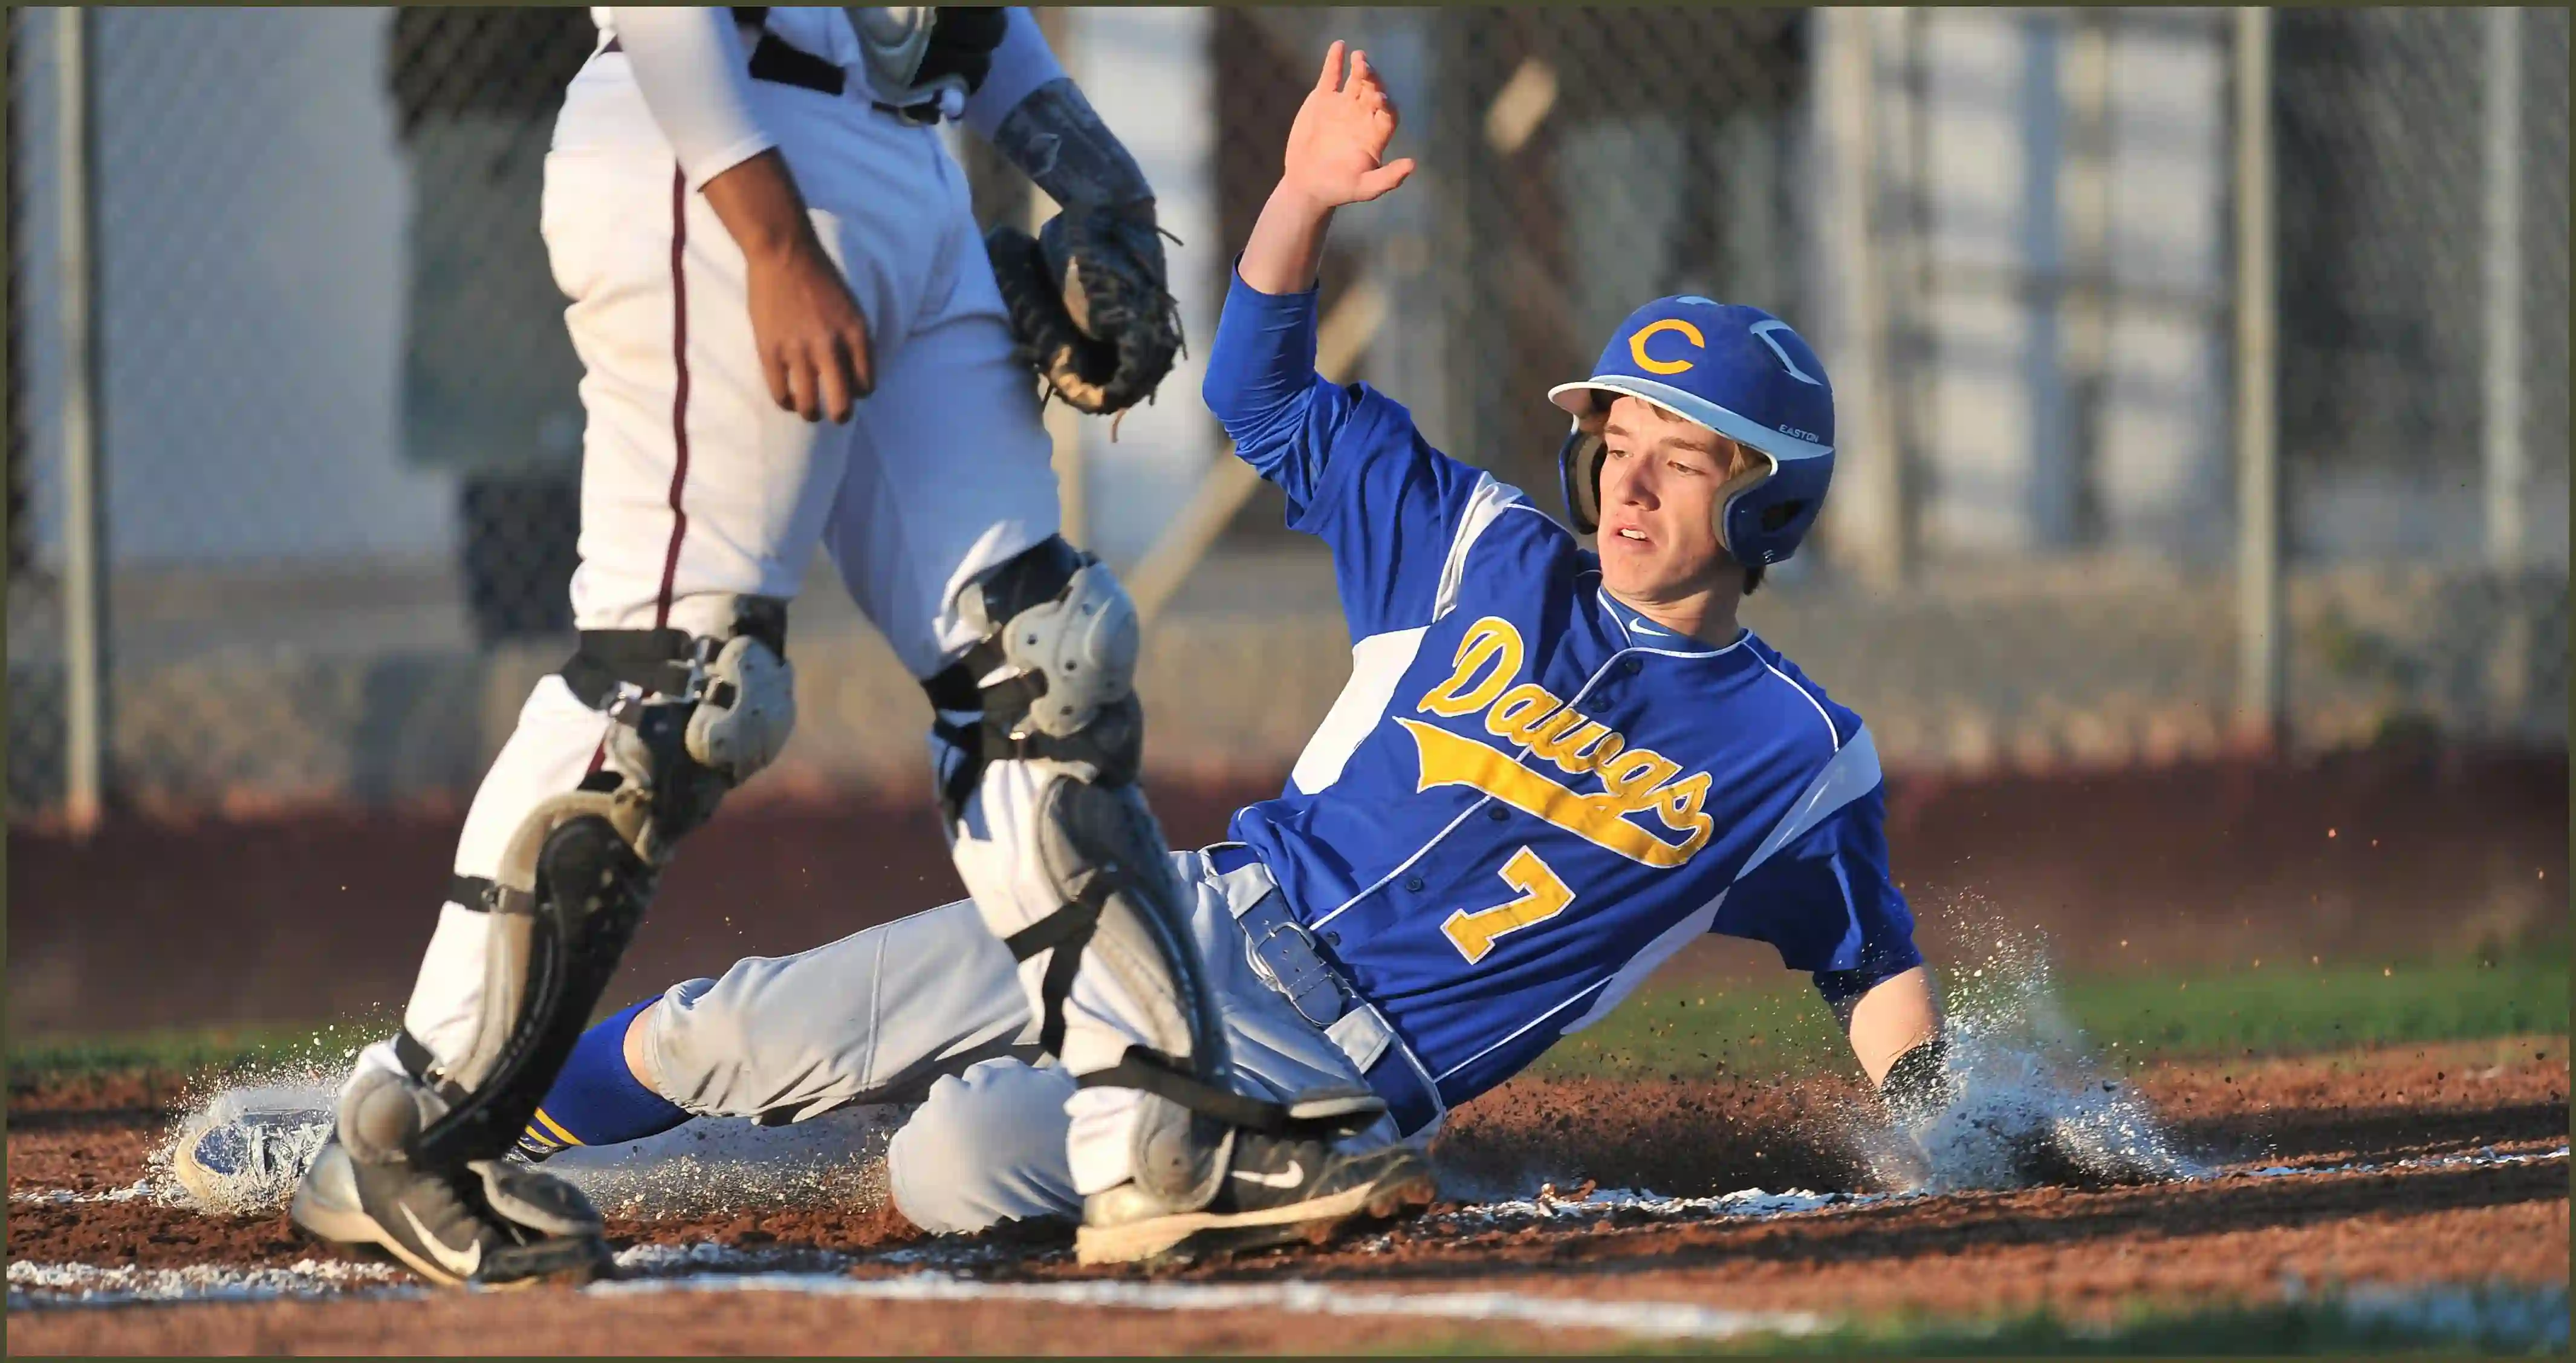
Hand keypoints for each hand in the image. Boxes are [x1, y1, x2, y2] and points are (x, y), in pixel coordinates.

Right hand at [701, 149, 876, 422]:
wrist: (784, 253)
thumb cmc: (820, 276)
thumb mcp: (850, 307)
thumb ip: (853, 339)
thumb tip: (853, 372)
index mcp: (856, 334)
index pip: (866, 383)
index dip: (861, 392)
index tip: (853, 390)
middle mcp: (830, 346)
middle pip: (842, 402)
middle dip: (841, 415)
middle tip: (837, 416)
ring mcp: (798, 350)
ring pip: (809, 404)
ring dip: (811, 413)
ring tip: (809, 412)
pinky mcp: (770, 349)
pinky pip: (780, 392)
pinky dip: (786, 402)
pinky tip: (788, 400)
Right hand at [1280, 41, 1415, 211]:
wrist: (1307, 184)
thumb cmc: (1339, 189)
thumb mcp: (1365, 189)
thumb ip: (1388, 178)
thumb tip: (1412, 165)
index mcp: (1376, 134)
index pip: (1388, 112)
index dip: (1386, 104)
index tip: (1379, 98)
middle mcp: (1363, 116)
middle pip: (1374, 92)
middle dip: (1373, 80)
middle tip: (1367, 70)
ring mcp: (1344, 106)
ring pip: (1356, 81)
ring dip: (1360, 67)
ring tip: (1358, 57)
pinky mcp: (1324, 100)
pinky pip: (1332, 76)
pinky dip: (1335, 62)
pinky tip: (1338, 46)